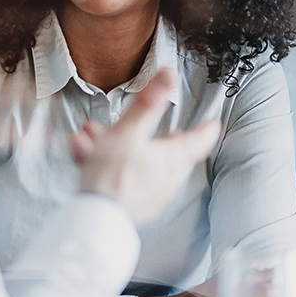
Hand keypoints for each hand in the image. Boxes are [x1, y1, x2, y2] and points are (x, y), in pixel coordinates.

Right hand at [71, 69, 219, 225]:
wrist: (93, 220)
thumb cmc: (112, 176)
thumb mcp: (128, 132)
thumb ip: (147, 104)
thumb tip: (168, 76)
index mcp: (171, 160)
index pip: (198, 142)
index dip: (206, 130)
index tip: (213, 124)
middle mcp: (165, 180)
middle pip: (172, 155)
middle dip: (157, 137)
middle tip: (161, 131)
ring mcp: (149, 196)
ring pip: (139, 163)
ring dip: (116, 147)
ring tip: (91, 136)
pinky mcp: (131, 207)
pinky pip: (123, 179)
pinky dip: (107, 165)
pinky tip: (83, 154)